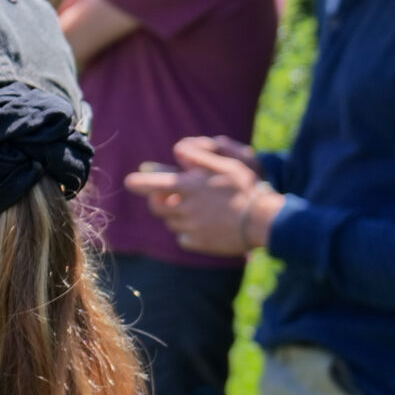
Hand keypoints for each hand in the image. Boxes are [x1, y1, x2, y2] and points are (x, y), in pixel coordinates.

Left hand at [123, 136, 279, 256]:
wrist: (264, 221)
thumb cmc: (246, 188)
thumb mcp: (226, 163)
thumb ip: (199, 156)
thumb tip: (177, 151)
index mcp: (189, 186)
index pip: (152, 184)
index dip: (138, 182)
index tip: (129, 182)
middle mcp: (185, 208)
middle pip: (157, 206)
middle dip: (158, 200)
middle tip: (169, 196)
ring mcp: (191, 227)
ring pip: (171, 222)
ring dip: (176, 215)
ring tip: (198, 210)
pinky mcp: (199, 243)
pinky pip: (184, 238)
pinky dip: (188, 232)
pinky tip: (205, 227)